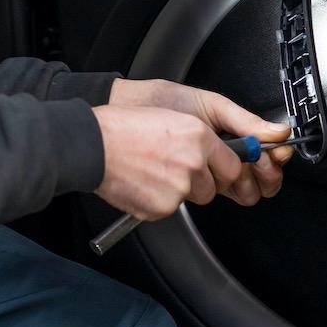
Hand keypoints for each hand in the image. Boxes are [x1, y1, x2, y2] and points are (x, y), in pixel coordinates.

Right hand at [91, 104, 249, 220]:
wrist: (93, 144)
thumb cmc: (122, 126)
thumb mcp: (169, 118)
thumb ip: (196, 137)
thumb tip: (213, 154)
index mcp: (198, 135)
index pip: (233, 164)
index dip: (222, 168)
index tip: (217, 169)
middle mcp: (194, 162)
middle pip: (215, 186)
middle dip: (201, 182)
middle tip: (174, 169)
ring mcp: (180, 187)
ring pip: (193, 198)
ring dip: (180, 191)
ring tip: (153, 172)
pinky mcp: (164, 207)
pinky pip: (170, 208)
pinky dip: (158, 200)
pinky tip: (142, 182)